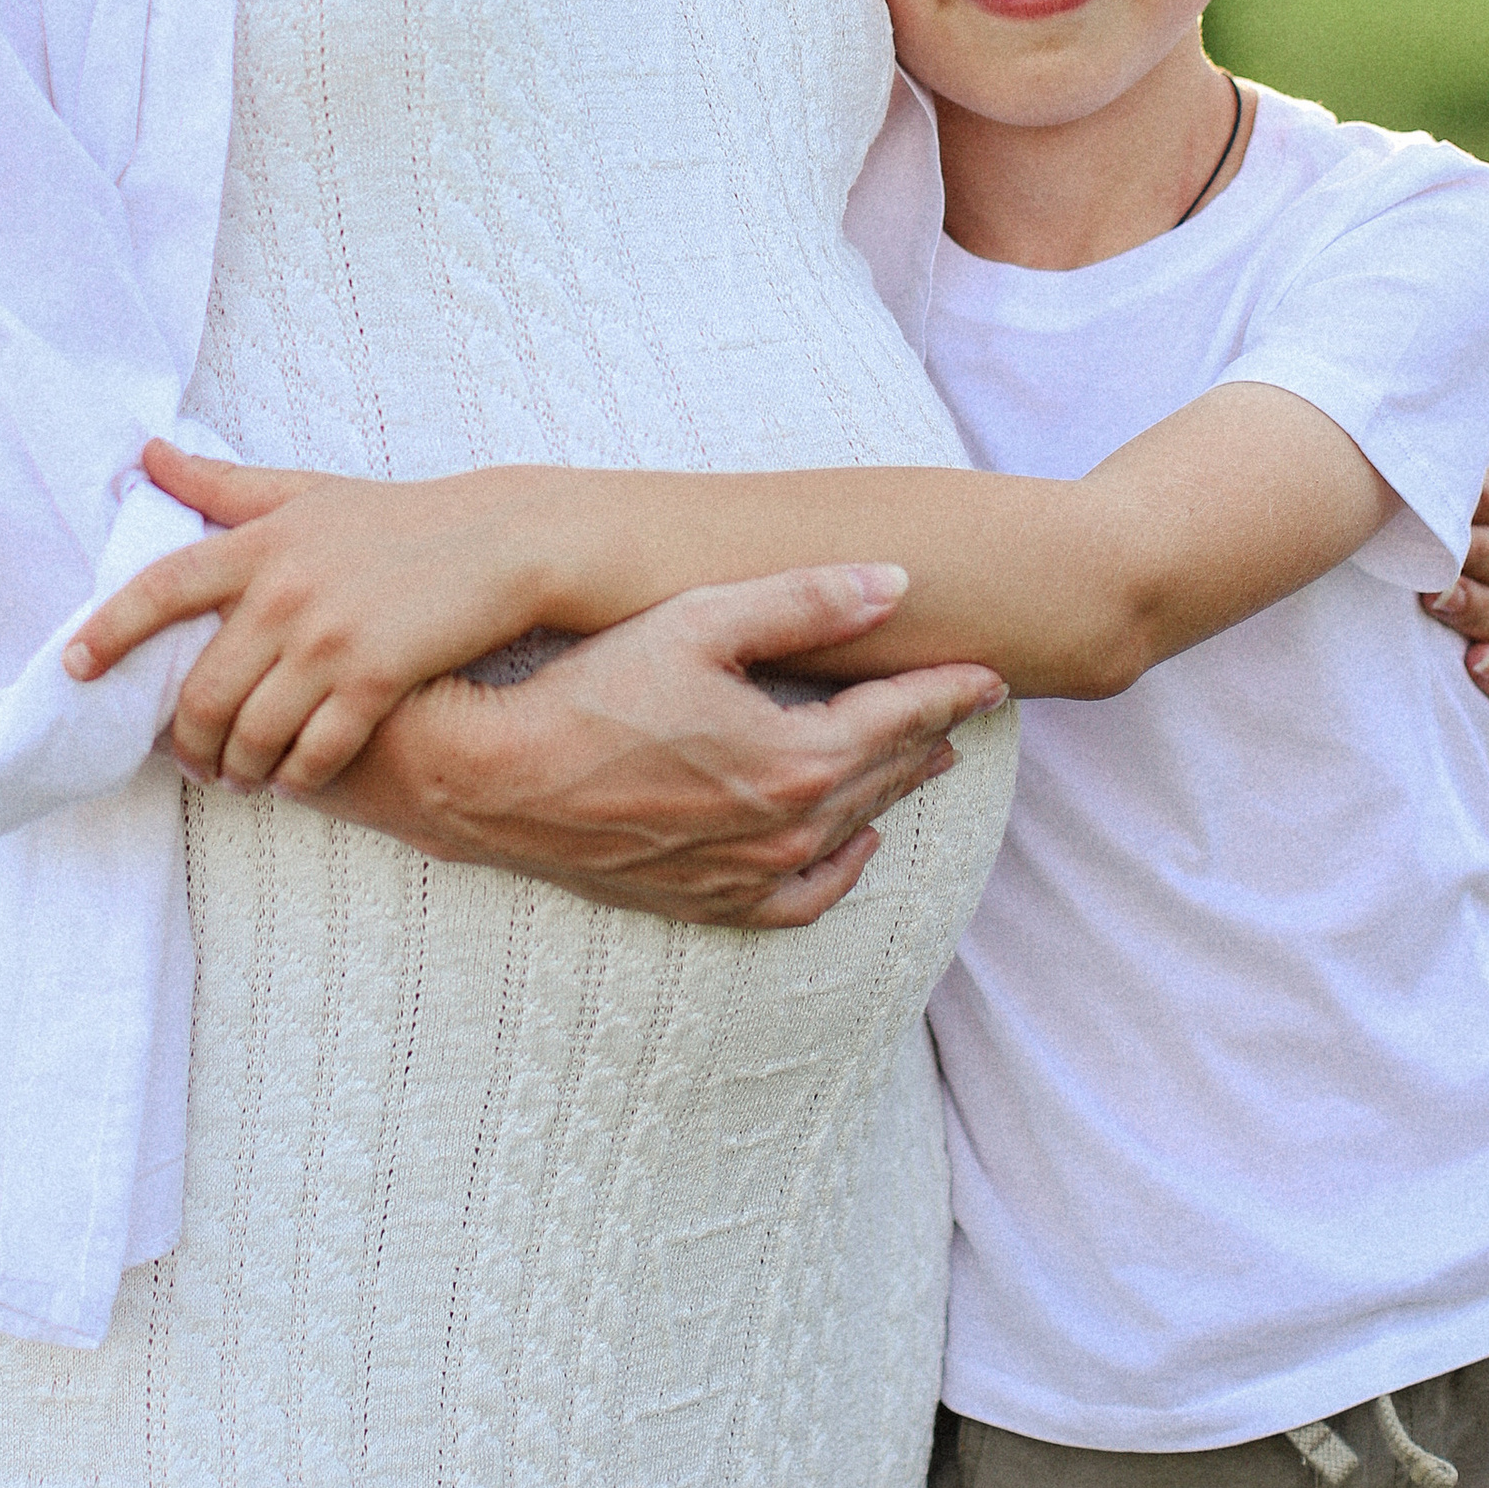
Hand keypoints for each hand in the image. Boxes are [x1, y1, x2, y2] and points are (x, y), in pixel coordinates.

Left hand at [73, 447, 620, 793]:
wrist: (498, 540)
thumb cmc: (396, 517)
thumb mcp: (305, 489)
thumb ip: (222, 484)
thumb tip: (145, 454)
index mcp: (259, 542)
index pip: (160, 588)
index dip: (109, 630)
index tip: (74, 667)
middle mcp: (283, 592)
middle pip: (202, 691)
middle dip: (189, 742)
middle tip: (192, 760)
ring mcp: (329, 638)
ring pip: (252, 732)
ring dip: (239, 769)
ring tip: (240, 777)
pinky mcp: (376, 677)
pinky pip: (314, 751)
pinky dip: (296, 777)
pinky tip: (294, 778)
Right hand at [294, 563, 1010, 928]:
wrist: (495, 781)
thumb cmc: (590, 691)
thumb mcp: (699, 621)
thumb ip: (804, 602)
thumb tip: (895, 584)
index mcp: (796, 759)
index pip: (902, 719)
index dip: (951, 691)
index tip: (994, 674)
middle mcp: (787, 830)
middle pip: (886, 776)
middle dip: (930, 736)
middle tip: (964, 705)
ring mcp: (749, 876)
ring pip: (853, 834)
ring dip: (892, 794)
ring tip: (920, 759)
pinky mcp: (708, 903)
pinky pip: (804, 899)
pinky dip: (840, 870)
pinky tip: (853, 845)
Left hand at [1422, 386, 1488, 710]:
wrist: (1414, 540)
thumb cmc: (1440, 472)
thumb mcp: (1461, 432)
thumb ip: (1475, 393)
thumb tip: (1476, 314)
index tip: (1462, 493)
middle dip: (1485, 558)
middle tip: (1434, 555)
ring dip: (1483, 612)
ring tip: (1435, 603)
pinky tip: (1472, 665)